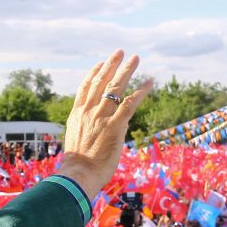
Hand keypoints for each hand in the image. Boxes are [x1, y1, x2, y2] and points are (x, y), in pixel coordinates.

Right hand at [58, 50, 151, 198]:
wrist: (78, 174)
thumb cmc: (77, 165)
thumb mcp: (76, 141)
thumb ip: (86, 130)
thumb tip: (99, 130)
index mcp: (77, 114)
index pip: (85, 88)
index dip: (93, 73)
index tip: (100, 64)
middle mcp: (89, 112)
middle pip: (101, 82)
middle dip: (111, 65)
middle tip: (120, 52)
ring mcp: (102, 117)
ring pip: (115, 88)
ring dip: (127, 71)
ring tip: (135, 58)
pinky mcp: (115, 126)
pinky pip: (130, 103)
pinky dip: (141, 91)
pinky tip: (149, 82)